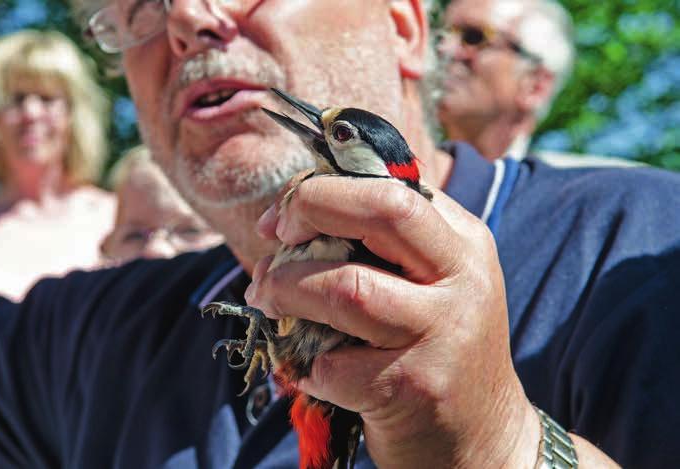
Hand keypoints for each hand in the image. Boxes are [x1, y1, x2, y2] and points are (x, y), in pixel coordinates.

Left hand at [247, 175, 538, 467]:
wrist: (482, 435)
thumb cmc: (436, 346)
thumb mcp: (430, 281)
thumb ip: (383, 242)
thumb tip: (294, 212)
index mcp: (463, 242)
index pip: (390, 185)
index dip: (323, 190)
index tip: (283, 217)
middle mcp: (463, 278)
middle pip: (382, 210)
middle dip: (310, 208)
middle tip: (273, 236)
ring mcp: (444, 333)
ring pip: (345, 287)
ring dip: (286, 289)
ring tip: (267, 300)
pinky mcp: (415, 387)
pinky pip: (334, 363)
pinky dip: (306, 363)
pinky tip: (313, 368)